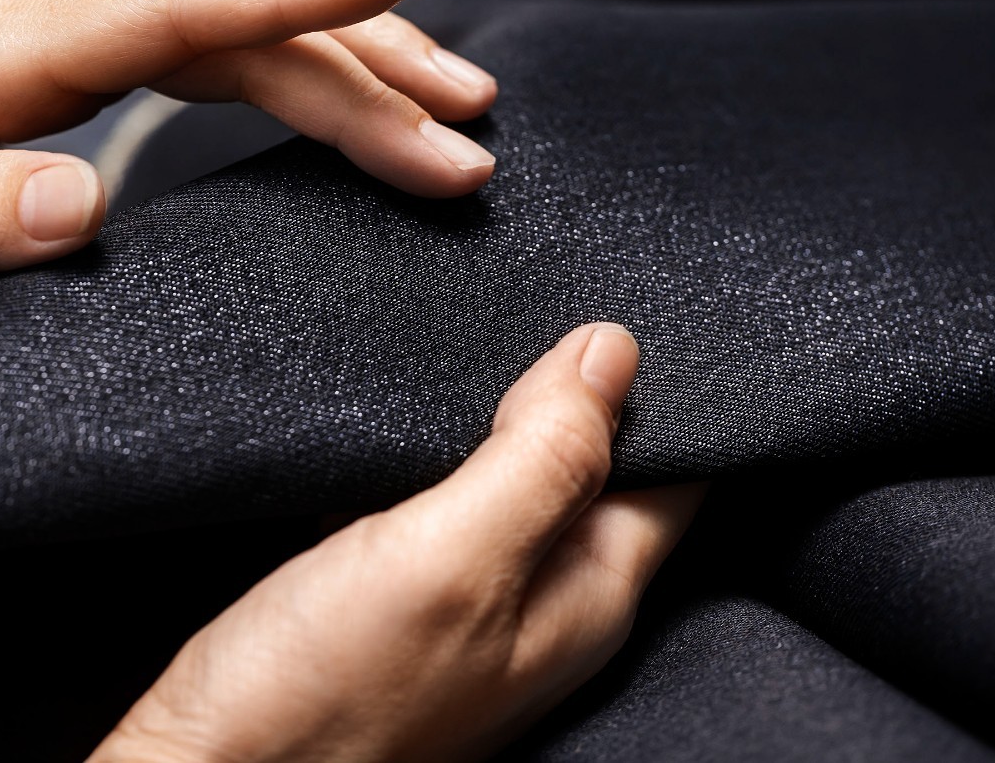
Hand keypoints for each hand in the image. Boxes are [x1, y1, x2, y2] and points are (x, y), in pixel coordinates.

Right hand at [91, 323, 704, 762]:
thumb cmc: (321, 696)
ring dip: (506, 411)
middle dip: (581, 385)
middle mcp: (544, 600)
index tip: (620, 302)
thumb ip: (540, 460)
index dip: (655, 382)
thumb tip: (612, 349)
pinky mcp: (400, 594)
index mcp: (587, 594)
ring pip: (522, 476)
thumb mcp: (449, 558)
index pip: (673, 468)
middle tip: (545, 298)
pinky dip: (441, 446)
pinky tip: (413, 410)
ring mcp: (471, 600)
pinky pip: (450, 499)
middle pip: (600, 467)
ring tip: (483, 331)